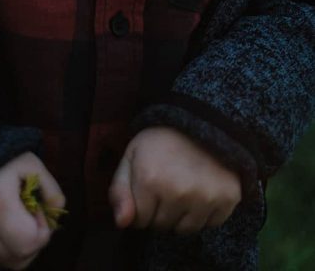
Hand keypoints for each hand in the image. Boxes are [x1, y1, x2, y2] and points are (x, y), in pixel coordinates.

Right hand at [0, 152, 65, 268]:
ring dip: (20, 249)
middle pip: (19, 259)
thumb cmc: (0, 160)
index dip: (41, 229)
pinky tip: (4, 227)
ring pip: (6, 263)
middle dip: (34, 243)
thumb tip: (57, 212)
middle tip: (31, 218)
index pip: (28, 241)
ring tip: (18, 222)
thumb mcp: (29, 163)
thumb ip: (50, 188)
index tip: (36, 208)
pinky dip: (4, 248)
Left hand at [109, 127, 241, 234]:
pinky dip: (205, 213)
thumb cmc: (160, 141)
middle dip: (160, 211)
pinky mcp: (228, 198)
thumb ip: (119, 190)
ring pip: (186, 230)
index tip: (148, 187)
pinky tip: (201, 190)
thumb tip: (122, 223)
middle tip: (166, 184)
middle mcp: (178, 192)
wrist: (200, 119)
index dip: (141, 206)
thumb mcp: (131, 156)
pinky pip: (211, 224)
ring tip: (183, 188)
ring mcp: (205, 197)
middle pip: (163, 226)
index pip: (139, 221)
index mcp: (150, 179)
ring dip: (182, 215)